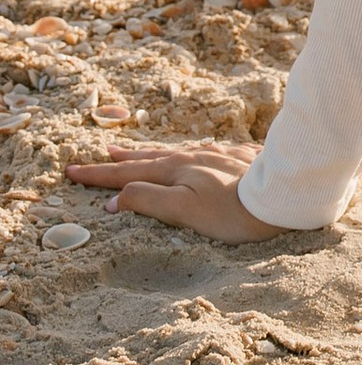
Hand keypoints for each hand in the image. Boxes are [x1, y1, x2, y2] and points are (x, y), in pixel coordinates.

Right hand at [64, 142, 285, 242]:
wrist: (285, 195)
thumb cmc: (233, 212)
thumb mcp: (183, 210)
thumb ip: (147, 201)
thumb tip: (114, 200)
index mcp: (176, 170)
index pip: (128, 174)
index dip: (99, 175)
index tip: (72, 172)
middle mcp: (195, 157)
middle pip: (150, 158)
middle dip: (122, 160)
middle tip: (101, 155)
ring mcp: (219, 156)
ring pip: (176, 152)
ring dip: (152, 154)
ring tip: (138, 152)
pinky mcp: (241, 159)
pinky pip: (204, 152)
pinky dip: (186, 154)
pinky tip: (194, 153)